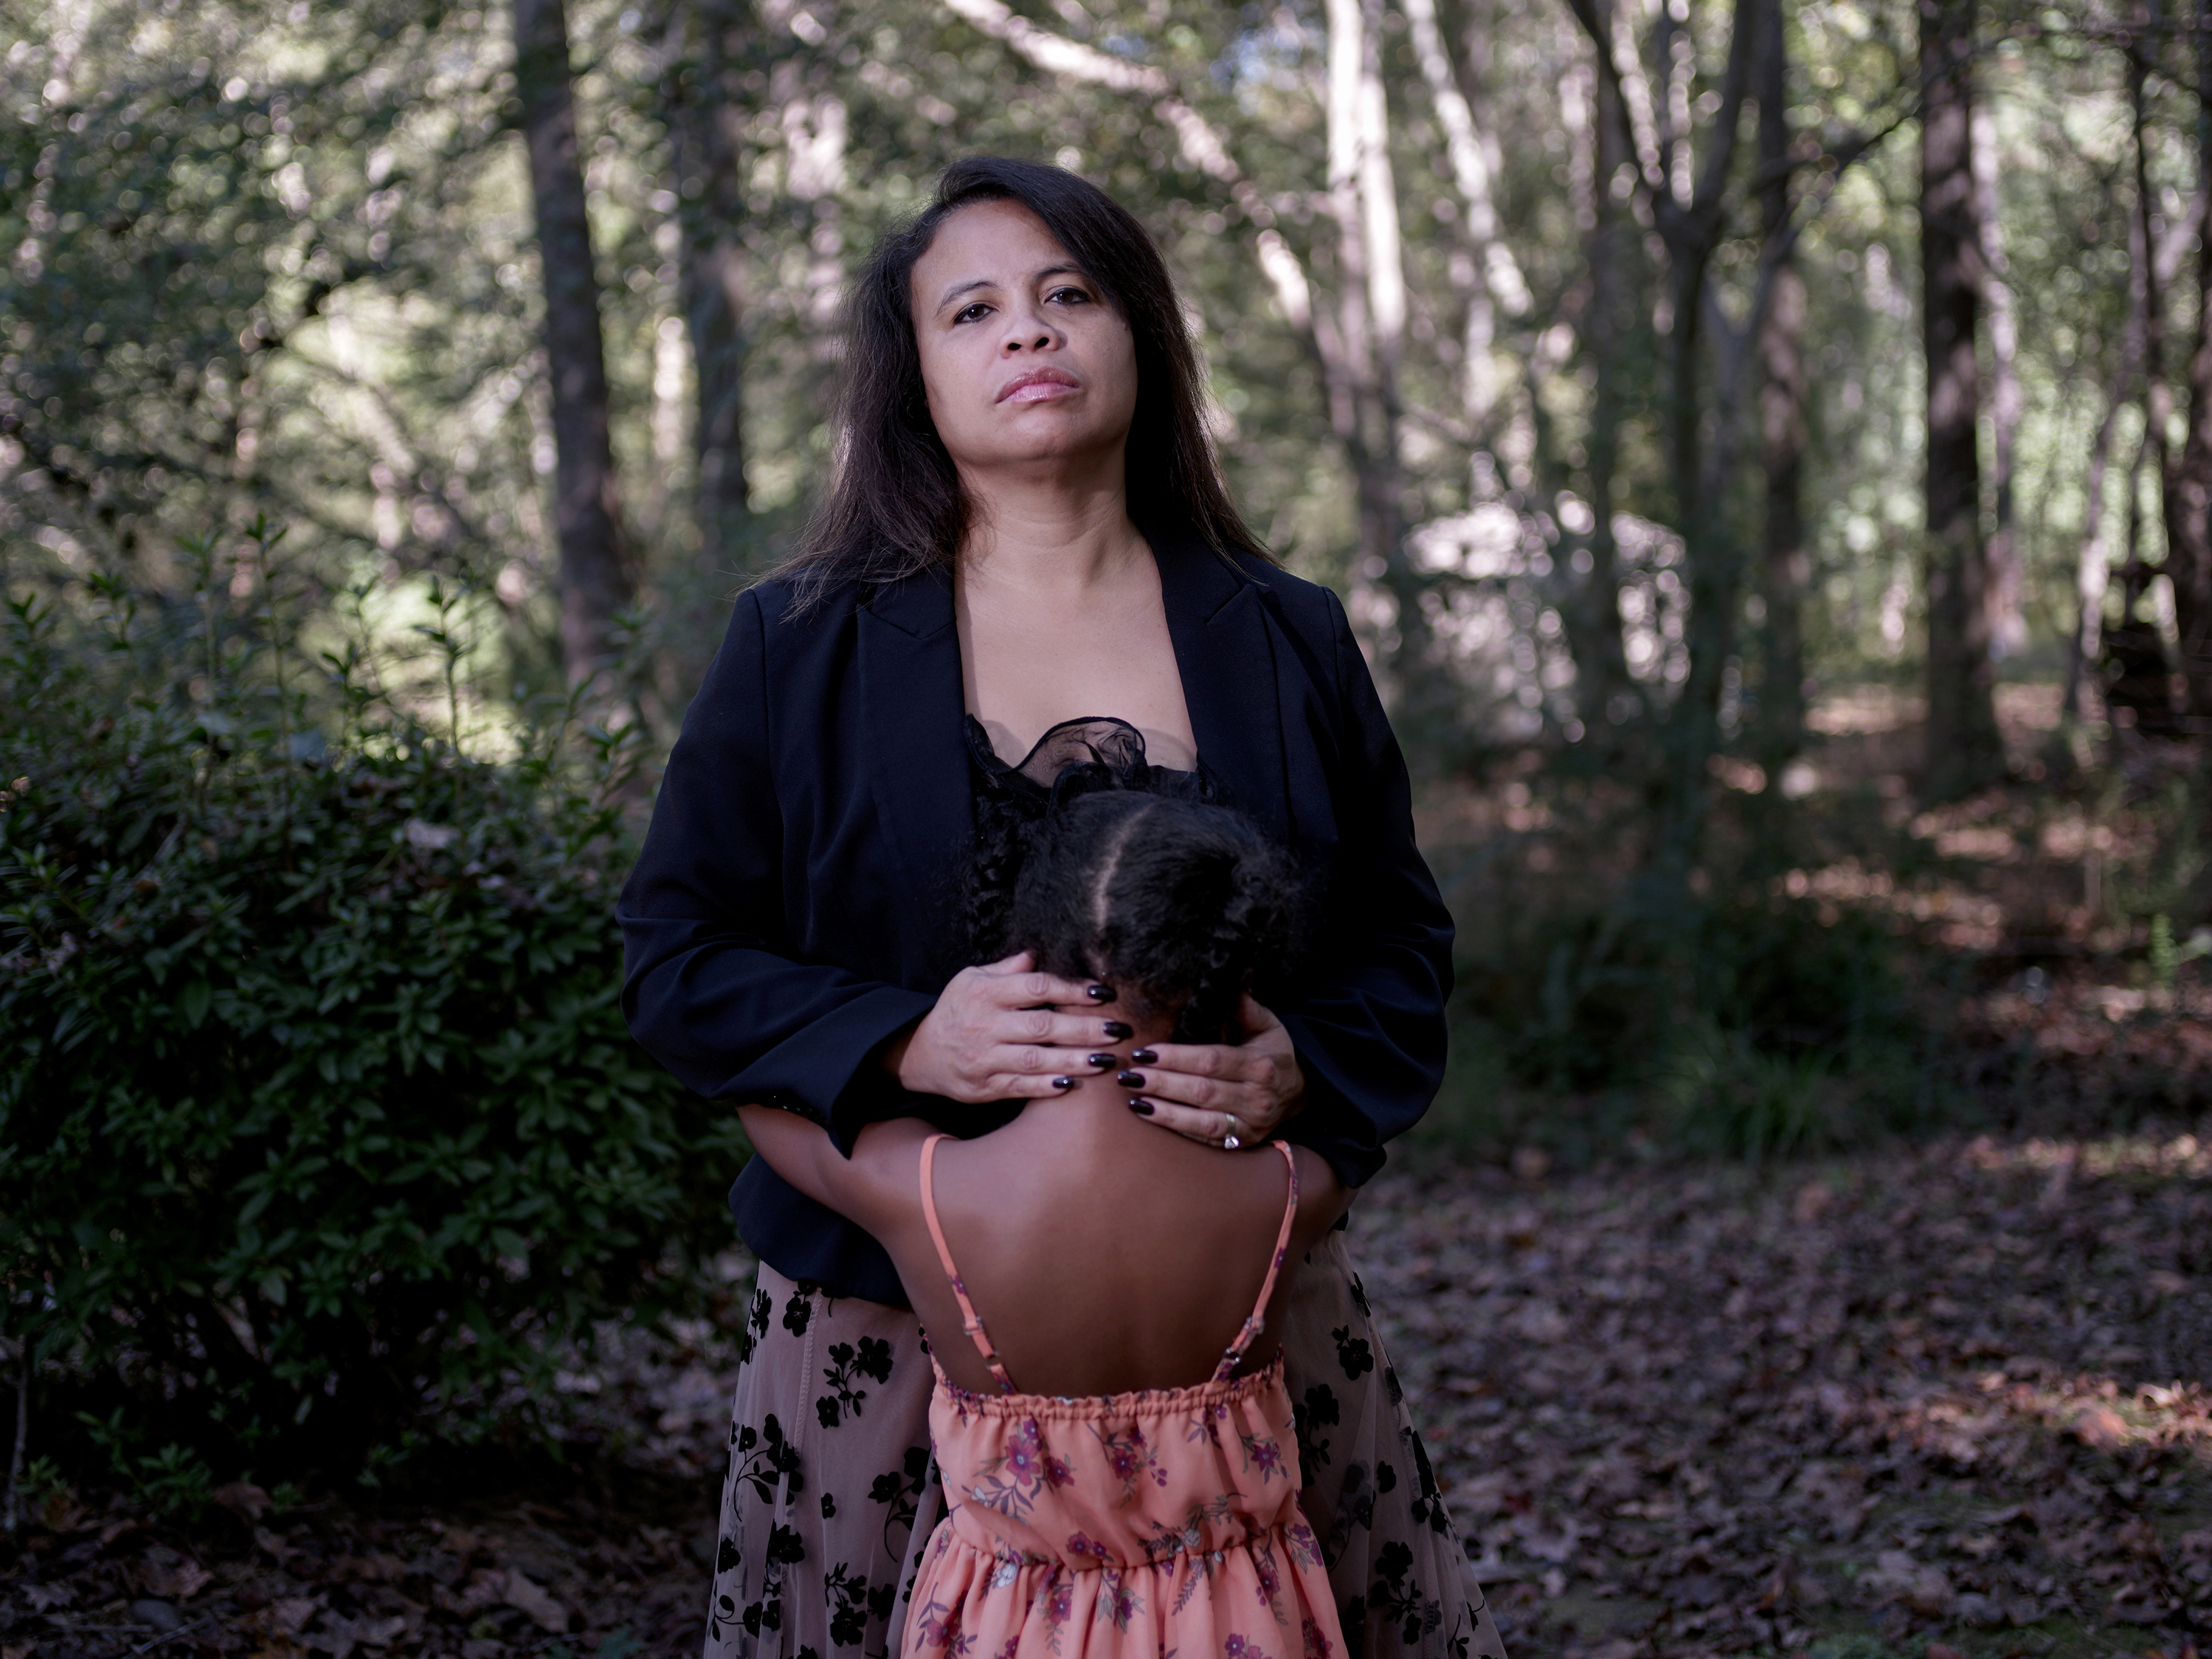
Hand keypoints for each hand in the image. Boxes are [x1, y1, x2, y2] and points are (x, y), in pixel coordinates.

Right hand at [886, 952, 1126, 1103]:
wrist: (920, 1052)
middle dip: (1084, 1029)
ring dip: (1074, 1061)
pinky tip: (1073, 1085)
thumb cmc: (958, 1009)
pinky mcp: (984, 1087)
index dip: (1071, 990)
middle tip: (1119, 1030)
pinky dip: (1046, 1087)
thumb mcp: (973, 979)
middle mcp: (984, 1025)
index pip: (1035, 988)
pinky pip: (1020, 1087)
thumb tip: (1040, 953)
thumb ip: (1008, 969)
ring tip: (1108, 1061)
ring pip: (1035, 1061)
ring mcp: (984, 1058)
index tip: (1103, 993)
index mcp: (985, 992)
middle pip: (1042, 1027)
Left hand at [1123, 994, 1304, 1148]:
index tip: (1146, 1052)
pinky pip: (1206, 1140)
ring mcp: (1250, 1124)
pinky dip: (1177, 1130)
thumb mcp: (1268, 1025)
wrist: (1298, 1093)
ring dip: (1165, 1111)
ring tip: (1133, 1100)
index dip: (1176, 1058)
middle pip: (1202, 1091)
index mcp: (1260, 1064)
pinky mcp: (1241, 1142)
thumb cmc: (1273, 1053)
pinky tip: (1152, 1117)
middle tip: (1129, 1076)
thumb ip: (1245, 1008)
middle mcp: (1256, 1097)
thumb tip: (1224, 985)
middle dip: (1162, 1083)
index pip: (1212, 1060)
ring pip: (1202, 1121)